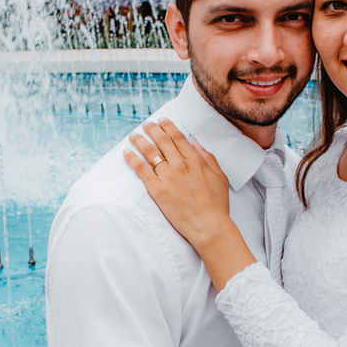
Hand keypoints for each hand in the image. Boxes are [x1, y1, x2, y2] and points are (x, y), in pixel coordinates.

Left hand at [124, 119, 233, 251]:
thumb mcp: (220, 177)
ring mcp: (167, 176)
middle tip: (146, 124)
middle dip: (152, 129)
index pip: (178, 137)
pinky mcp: (157, 189)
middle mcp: (180, 165)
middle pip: (162, 141)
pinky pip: (141, 170)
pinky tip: (127, 153)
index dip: (168, 127)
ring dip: (140, 140)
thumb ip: (208, 158)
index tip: (162, 121)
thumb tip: (196, 144)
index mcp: (195, 161)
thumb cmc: (217, 205)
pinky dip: (132, 159)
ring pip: (150, 152)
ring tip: (133, 135)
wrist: (208, 226)